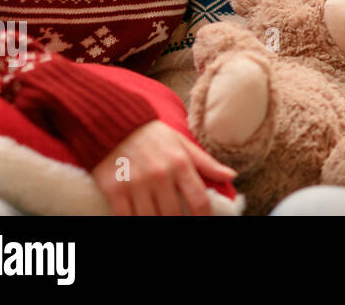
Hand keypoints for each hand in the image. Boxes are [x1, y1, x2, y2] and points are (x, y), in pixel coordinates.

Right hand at [91, 120, 238, 215]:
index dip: (205, 217)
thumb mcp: (182, 144)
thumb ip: (206, 163)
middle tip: (179, 217)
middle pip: (174, 214)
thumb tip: (231, 176)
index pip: (199, 200)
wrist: (113, 124)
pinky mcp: (114, 190)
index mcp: (180, 163)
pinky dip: (133, 220)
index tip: (206, 221)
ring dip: (156, 221)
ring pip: (150, 219)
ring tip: (159, 215)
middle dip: (178, 220)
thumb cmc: (152, 135)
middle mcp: (160, 175)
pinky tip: (139, 216)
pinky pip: (125, 217)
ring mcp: (136, 184)